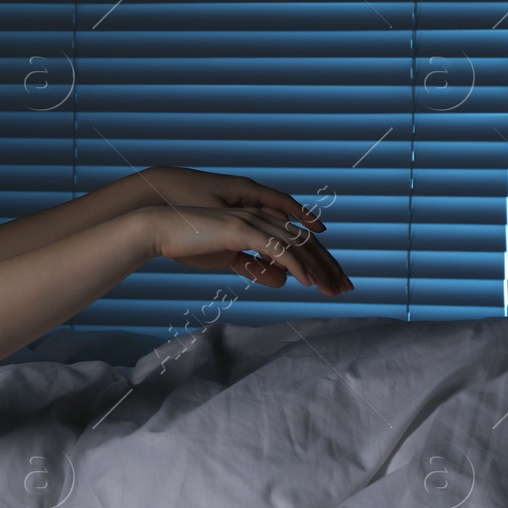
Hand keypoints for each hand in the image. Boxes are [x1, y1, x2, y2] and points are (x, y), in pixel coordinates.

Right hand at [131, 203, 352, 295]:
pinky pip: (276, 249)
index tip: (335, 283)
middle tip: (347, 289)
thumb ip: (256, 267)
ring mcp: (253, 220)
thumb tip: (283, 281)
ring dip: (319, 269)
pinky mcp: (242, 229)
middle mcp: (261, 217)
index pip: (299, 242)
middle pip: (306, 242)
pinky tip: (309, 282)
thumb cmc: (189, 243)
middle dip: (329, 266)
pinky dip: (295, 265)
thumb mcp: (229, 259)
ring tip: (334, 290)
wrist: (160, 230)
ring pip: (296, 246)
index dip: (320, 262)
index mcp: (259, 222)